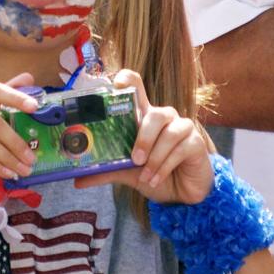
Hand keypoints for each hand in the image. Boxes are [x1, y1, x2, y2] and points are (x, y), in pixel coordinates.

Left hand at [75, 70, 212, 203]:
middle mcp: (163, 117)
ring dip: (155, 158)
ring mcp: (182, 127)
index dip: (127, 79)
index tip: (116, 85)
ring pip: (168, 133)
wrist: (180, 194)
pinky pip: (180, 149)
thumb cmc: (152, 173)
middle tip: (135, 160)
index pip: (137, 86)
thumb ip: (105, 172)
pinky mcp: (196, 142)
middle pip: (153, 114)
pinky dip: (165, 167)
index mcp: (143, 116)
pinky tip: (156, 179)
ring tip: (145, 176)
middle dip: (142, 138)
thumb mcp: (126, 173)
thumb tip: (77, 181)